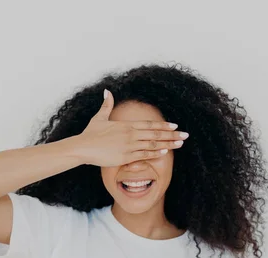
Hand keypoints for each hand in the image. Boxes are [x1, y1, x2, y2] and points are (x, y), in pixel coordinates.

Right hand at [73, 89, 188, 166]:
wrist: (82, 147)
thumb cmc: (90, 134)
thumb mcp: (99, 117)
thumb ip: (106, 105)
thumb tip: (107, 91)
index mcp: (126, 125)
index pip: (150, 124)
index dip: (163, 125)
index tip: (175, 126)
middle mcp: (130, 134)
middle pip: (156, 134)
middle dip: (172, 135)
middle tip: (186, 135)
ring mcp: (129, 146)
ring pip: (153, 144)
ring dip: (168, 144)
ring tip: (180, 144)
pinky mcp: (125, 157)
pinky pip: (144, 155)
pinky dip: (155, 153)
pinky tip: (166, 152)